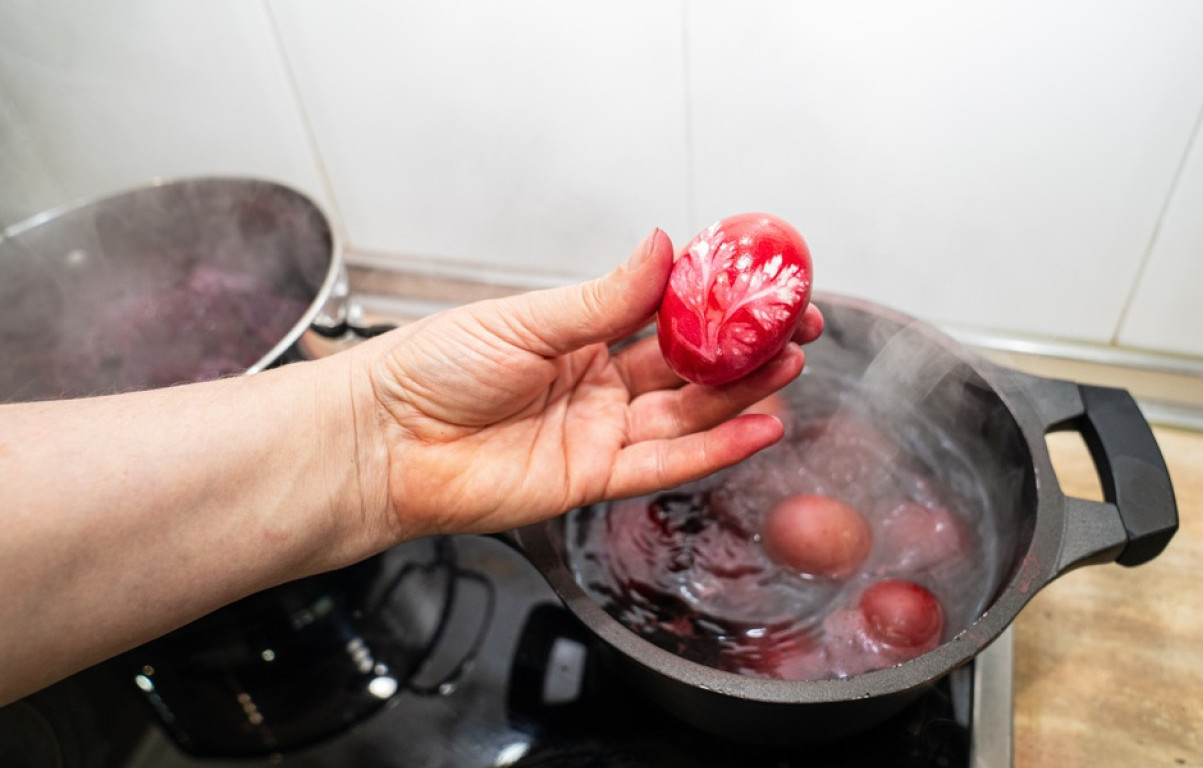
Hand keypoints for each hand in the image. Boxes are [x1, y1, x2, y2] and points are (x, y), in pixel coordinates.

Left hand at [347, 229, 822, 540]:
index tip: (760, 284)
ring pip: (687, 414)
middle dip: (744, 348)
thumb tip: (662, 248)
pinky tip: (759, 427)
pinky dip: (715, 448)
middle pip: (687, 367)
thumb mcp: (525, 319)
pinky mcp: (592, 478)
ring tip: (791, 364)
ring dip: (741, 393)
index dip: (715, 302)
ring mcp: (597, 432)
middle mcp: (595, 384)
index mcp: (577, 334)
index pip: (663, 313)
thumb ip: (604, 297)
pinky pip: (665, 463)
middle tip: (794, 326)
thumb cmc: (429, 371)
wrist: (383, 441)